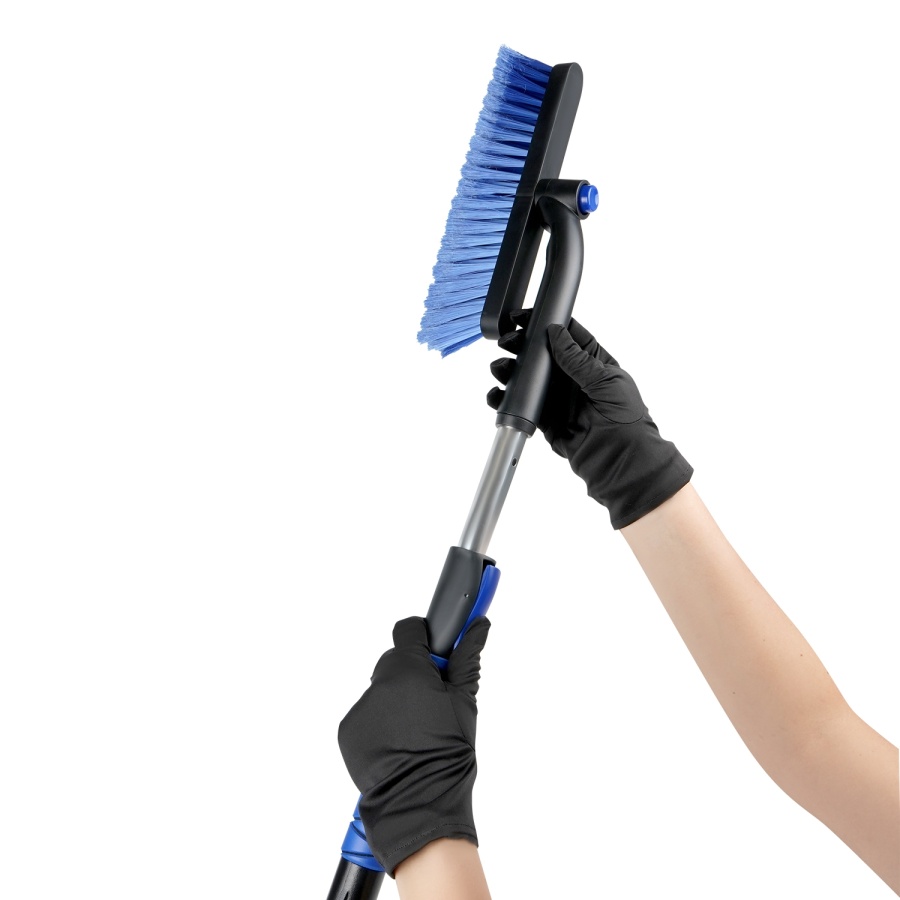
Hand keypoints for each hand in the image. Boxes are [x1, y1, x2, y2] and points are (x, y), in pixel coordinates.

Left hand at [338, 616, 490, 875]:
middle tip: (431, 703)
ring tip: (415, 733)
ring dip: (395, 702)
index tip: (432, 653)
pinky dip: (379, 725)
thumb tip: (478, 625)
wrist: (419, 802)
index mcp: (408, 669)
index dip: (421, 637)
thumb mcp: (465, 702)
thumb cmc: (449, 753)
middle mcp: (378, 683)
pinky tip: (397, 746)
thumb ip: (467, 658)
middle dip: (411, 675)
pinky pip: (366, 717)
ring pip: (381, 692)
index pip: (407, 630)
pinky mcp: (347, 732)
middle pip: (394, 663)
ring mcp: (360, 708)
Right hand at [487, 309, 691, 527]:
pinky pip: (521, 405)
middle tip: (507, 342)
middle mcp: (572, 377)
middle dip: (521, 345)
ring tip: (499, 368)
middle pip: (540, 353)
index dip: (545, 323)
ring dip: (509, 370)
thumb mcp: (605, 382)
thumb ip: (578, 359)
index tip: (524, 317)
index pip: (566, 334)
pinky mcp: (544, 418)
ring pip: (526, 377)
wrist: (620, 460)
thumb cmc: (626, 420)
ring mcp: (556, 397)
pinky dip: (505, 399)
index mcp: (592, 362)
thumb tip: (556, 332)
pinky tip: (496, 394)